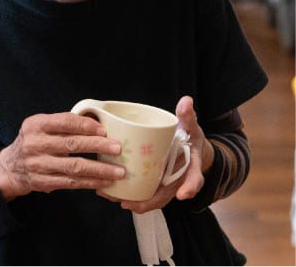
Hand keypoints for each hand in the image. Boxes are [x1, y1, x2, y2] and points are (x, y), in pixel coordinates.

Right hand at [0, 112, 125, 200]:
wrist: (10, 167)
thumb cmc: (33, 142)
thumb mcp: (40, 127)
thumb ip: (63, 124)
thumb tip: (97, 121)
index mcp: (35, 125)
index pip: (63, 122)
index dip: (85, 125)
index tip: (104, 130)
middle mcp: (35, 144)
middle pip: (71, 144)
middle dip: (98, 146)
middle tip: (117, 148)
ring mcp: (38, 164)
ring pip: (74, 167)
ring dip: (99, 169)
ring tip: (119, 171)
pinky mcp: (43, 182)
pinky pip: (71, 183)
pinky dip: (90, 182)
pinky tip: (105, 182)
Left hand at [103, 95, 210, 212]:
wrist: (190, 147)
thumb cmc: (189, 136)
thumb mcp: (190, 125)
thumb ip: (187, 115)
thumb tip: (186, 101)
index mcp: (191, 166)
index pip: (194, 178)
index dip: (190, 186)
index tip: (184, 194)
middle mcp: (179, 179)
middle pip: (167, 196)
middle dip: (149, 202)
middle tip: (131, 204)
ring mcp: (166, 184)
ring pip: (152, 198)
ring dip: (135, 202)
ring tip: (114, 198)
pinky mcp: (155, 184)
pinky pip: (144, 193)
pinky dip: (130, 195)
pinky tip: (110, 192)